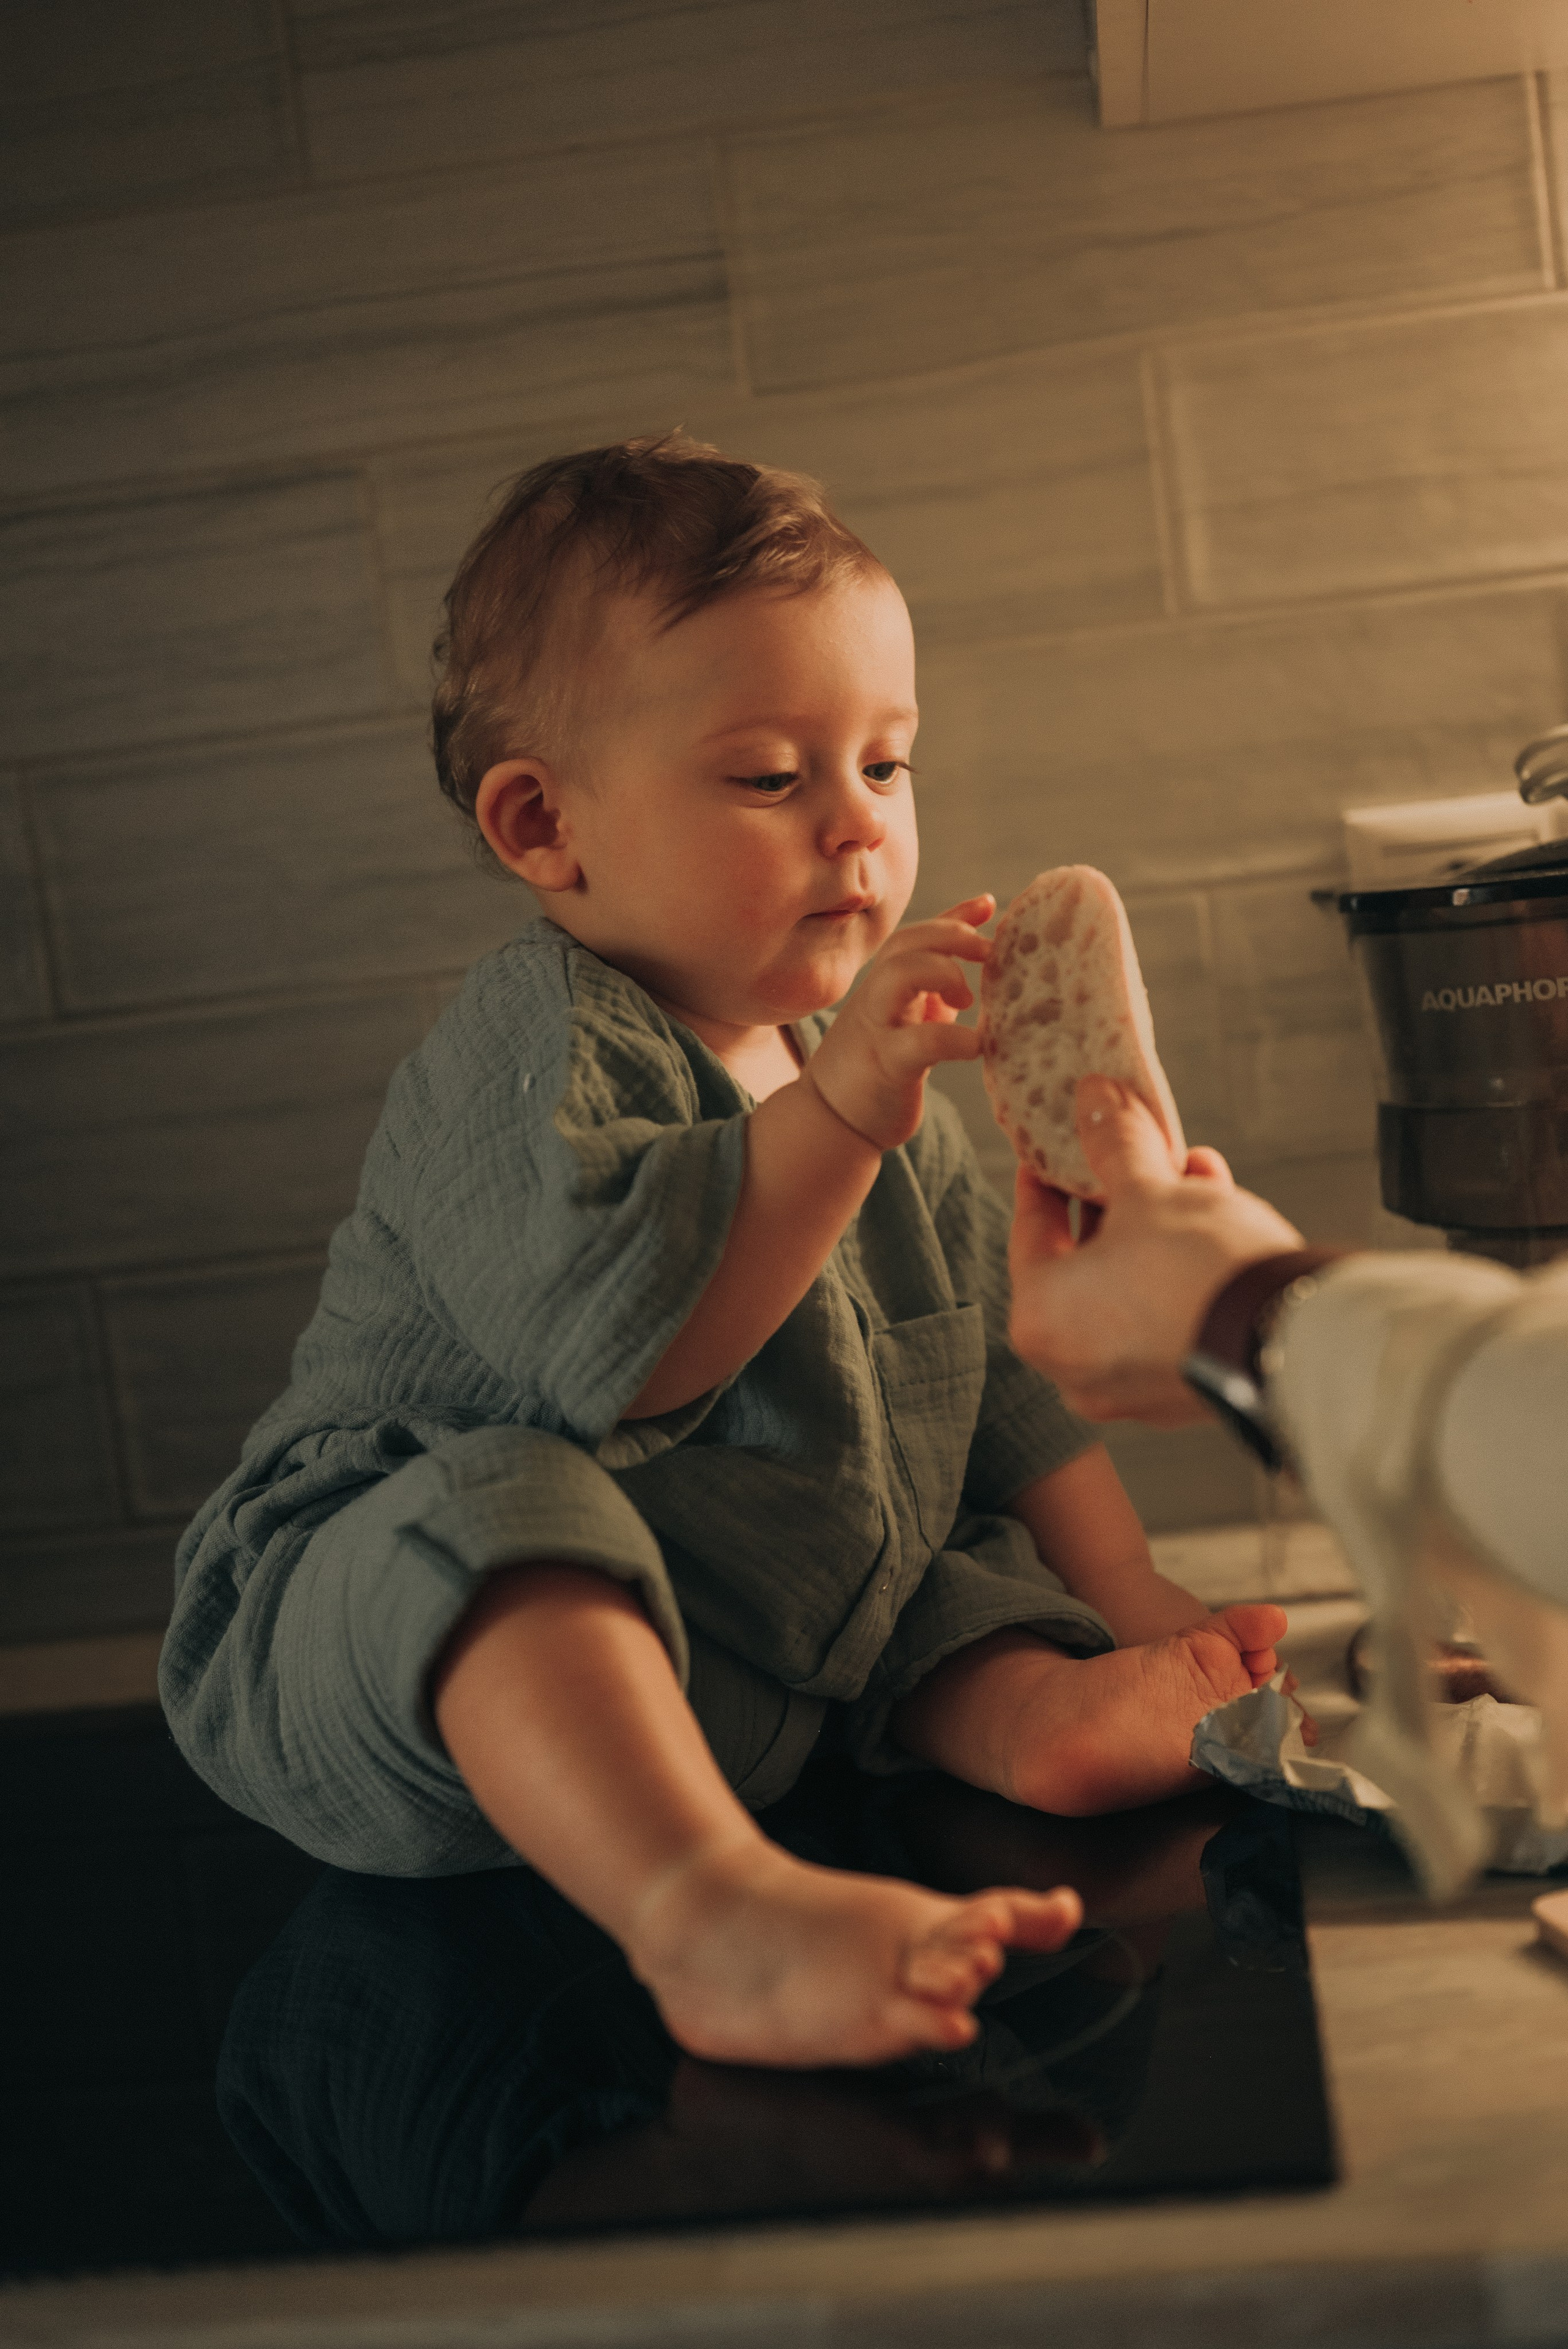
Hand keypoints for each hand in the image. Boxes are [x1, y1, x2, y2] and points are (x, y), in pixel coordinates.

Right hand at [806, 896, 993, 1150]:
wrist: (830, 1122)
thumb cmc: (879, 1065)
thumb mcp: (909, 1014)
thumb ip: (937, 978)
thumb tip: (975, 939)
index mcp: (884, 987)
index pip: (914, 936)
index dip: (954, 917)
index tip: (990, 905)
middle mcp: (876, 1000)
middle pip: (905, 943)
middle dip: (952, 936)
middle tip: (988, 956)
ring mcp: (878, 1030)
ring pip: (900, 974)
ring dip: (945, 973)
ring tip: (969, 1002)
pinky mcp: (886, 1067)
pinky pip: (921, 1042)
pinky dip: (956, 1039)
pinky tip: (978, 1046)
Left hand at [1007, 1077, 1303, 1422]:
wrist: (1293, 1340)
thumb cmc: (1199, 1272)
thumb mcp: (1148, 1191)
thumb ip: (1114, 1143)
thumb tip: (1096, 1100)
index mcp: (1040, 1321)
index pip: (1029, 1234)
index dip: (1042, 1181)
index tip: (1047, 1151)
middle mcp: (1075, 1366)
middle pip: (1086, 1259)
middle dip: (1115, 1197)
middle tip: (1126, 1154)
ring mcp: (1130, 1385)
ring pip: (1131, 1284)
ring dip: (1158, 1222)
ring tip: (1189, 1169)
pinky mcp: (1181, 1388)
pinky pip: (1166, 1314)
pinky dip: (1181, 1266)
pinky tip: (1215, 1207)